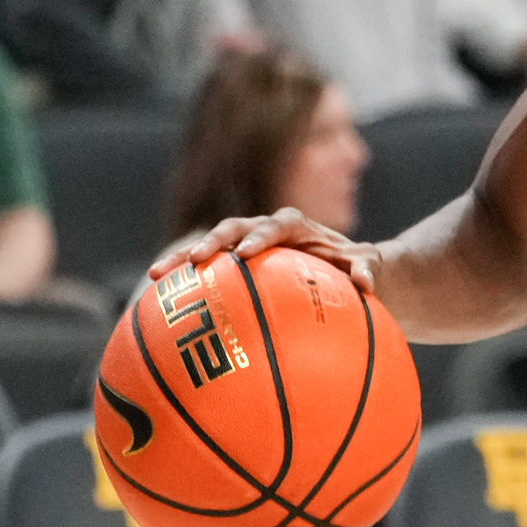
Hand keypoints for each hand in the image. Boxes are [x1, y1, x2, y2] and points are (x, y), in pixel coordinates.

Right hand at [150, 207, 381, 296]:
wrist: (343, 272)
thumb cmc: (356, 268)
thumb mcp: (368, 267)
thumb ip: (368, 269)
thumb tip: (366, 283)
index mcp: (295, 225)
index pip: (275, 225)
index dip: (259, 236)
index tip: (246, 253)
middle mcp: (265, 229)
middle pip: (233, 228)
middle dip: (213, 241)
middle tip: (194, 260)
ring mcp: (246, 245)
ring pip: (211, 245)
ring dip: (184, 256)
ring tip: (157, 274)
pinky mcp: (234, 265)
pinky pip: (208, 271)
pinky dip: (185, 280)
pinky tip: (158, 302)